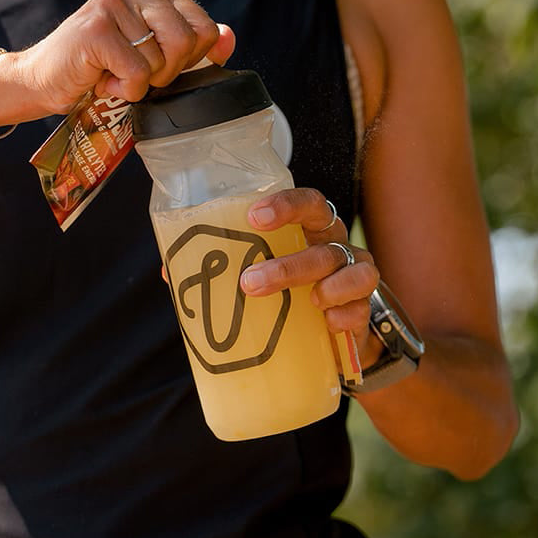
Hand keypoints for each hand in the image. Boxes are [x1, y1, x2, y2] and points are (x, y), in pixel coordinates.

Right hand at [19, 0, 235, 113]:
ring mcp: (112, 2)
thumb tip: (229, 38)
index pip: (204, 28)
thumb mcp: (154, 52)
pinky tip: (100, 79)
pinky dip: (122, 91)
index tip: (152, 61)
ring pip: (162, 61)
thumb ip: (193, 43)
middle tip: (132, 71)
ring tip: (113, 72)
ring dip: (141, 82)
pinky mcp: (96, 29)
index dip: (186, 61)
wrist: (43, 80)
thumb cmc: (100, 67)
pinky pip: (138, 75)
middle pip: (187, 43)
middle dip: (165, 73)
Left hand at [239, 188, 381, 363]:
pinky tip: (328, 322)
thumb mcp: (261, 269)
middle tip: (251, 282)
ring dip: (329, 287)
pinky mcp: (365, 310)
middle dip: (289, 264)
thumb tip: (172, 271)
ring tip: (310, 302)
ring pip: (353, 272)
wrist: (327, 333)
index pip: (308, 203)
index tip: (254, 217)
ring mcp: (356, 276)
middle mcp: (338, 246)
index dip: (286, 205)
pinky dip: (346, 315)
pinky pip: (361, 309)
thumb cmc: (289, 289)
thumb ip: (226, 265)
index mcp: (313, 229)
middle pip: (325, 243)